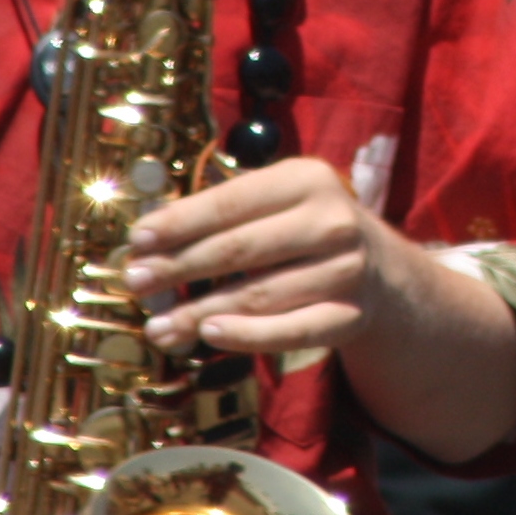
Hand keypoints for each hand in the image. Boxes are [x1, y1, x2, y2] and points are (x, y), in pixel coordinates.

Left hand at [123, 157, 384, 354]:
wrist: (379, 267)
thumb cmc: (303, 228)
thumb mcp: (275, 200)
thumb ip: (220, 213)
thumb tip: (147, 242)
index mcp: (307, 179)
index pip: (230, 203)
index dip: (178, 223)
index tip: (137, 240)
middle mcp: (332, 221)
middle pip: (240, 249)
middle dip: (179, 267)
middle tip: (136, 282)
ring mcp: (346, 270)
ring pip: (259, 295)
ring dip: (200, 313)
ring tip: (158, 325)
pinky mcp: (351, 315)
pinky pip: (292, 332)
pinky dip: (248, 336)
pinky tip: (210, 335)